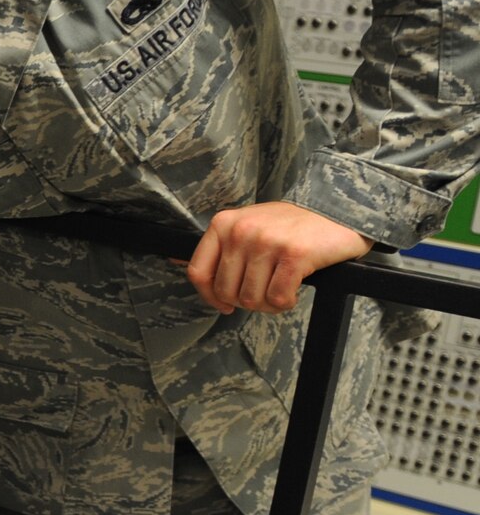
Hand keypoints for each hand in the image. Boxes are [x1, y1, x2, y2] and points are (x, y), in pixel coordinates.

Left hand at [185, 202, 372, 313]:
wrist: (341, 210)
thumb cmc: (293, 225)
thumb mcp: (247, 225)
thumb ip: (218, 245)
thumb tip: (173, 261)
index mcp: (223, 223)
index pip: (198, 272)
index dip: (209, 297)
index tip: (225, 304)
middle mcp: (241, 230)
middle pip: (226, 291)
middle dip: (246, 300)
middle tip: (266, 292)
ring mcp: (267, 242)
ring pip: (252, 298)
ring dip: (269, 303)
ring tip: (282, 288)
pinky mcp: (293, 255)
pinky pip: (278, 298)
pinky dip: (286, 302)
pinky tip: (295, 289)